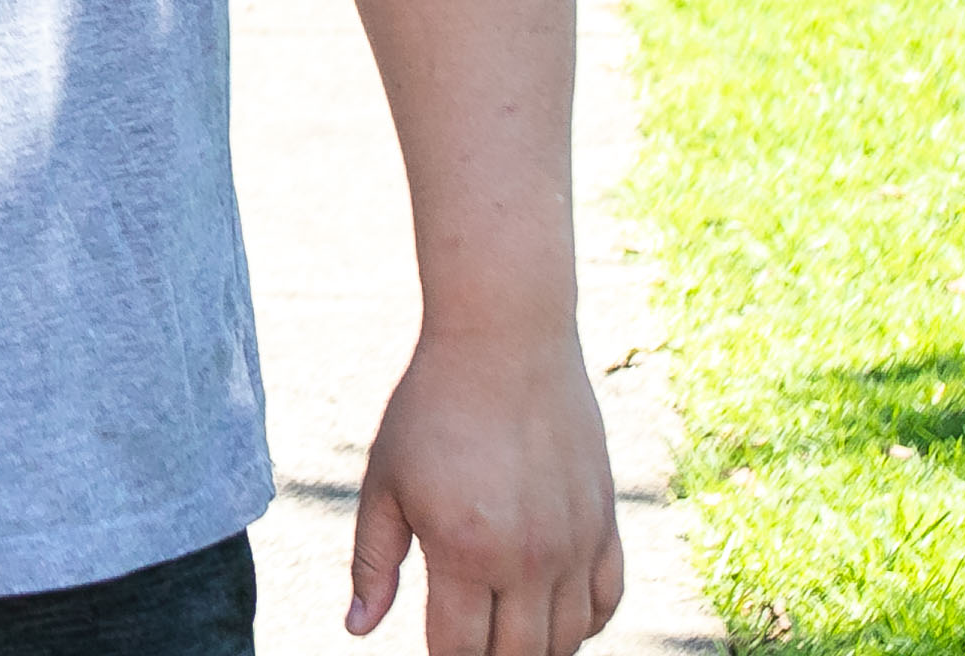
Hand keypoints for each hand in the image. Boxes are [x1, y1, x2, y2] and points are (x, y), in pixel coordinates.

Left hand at [349, 327, 621, 654]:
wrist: (505, 340)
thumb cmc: (432, 408)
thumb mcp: (385, 482)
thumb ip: (373, 562)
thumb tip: (358, 628)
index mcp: (465, 550)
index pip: (459, 651)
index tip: (435, 655)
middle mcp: (529, 557)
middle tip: (467, 644)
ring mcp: (575, 543)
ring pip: (568, 639)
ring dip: (535, 649)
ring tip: (505, 635)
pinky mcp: (605, 522)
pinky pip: (606, 601)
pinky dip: (583, 624)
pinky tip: (553, 616)